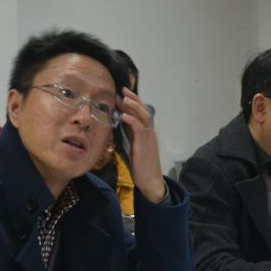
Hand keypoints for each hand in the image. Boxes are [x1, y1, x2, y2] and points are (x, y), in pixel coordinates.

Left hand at [119, 87, 166, 202]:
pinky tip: (123, 115)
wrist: (150, 181)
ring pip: (143, 116)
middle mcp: (149, 132)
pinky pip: (139, 129)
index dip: (132, 103)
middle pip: (143, 110)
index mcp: (145, 132)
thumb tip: (120, 123)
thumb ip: (129, 135)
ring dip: (133, 106)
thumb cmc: (141, 166)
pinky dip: (131, 120)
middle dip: (133, 99)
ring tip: (124, 98)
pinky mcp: (145, 144)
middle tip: (123, 89)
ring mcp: (148, 137)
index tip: (121, 94)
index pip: (140, 113)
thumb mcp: (133, 147)